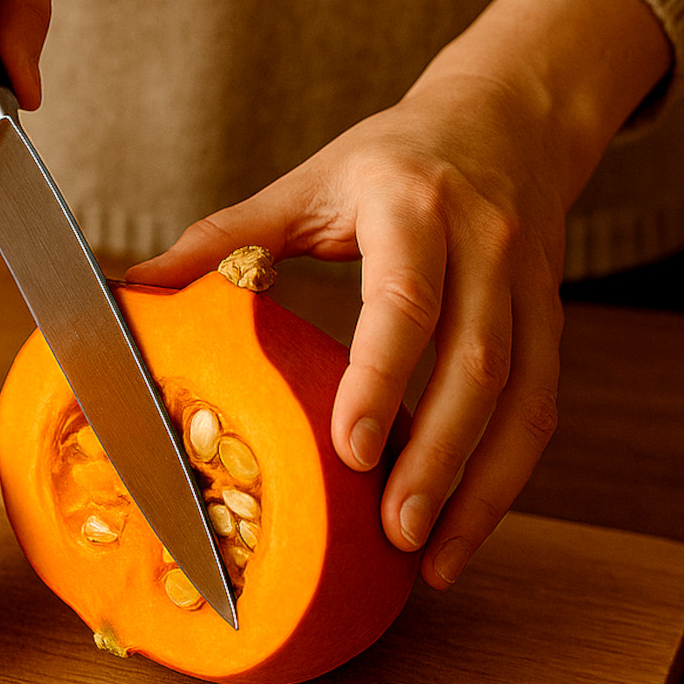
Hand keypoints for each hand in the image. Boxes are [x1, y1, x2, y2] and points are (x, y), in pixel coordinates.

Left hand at [128, 0, 671, 588]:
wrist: (509, 121)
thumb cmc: (391, 160)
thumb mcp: (307, 184)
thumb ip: (224, 238)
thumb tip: (132, 287)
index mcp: (412, 206)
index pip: (406, 298)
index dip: (382, 376)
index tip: (350, 449)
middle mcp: (484, 246)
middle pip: (477, 365)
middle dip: (437, 458)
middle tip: (392, 532)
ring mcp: (530, 288)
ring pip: (522, 401)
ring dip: (481, 490)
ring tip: (431, 561)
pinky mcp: (551, 323)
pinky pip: (539, 411)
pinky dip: (503, 479)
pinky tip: (463, 532)